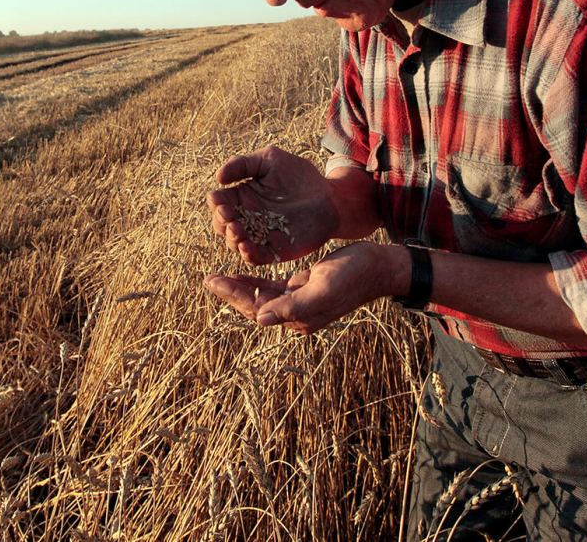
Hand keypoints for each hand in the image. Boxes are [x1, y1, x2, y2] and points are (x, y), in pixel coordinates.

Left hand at [203, 242, 390, 333]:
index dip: (233, 295)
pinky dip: (257, 281)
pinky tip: (243, 274)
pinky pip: (274, 288)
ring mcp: (300, 302)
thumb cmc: (354, 275)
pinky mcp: (303, 289)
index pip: (258, 309)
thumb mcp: (324, 288)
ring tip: (217, 278)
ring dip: (240, 287)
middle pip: (255, 304)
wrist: (379, 267)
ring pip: (262, 296)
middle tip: (207, 279)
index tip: (212, 281)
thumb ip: (294, 306)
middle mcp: (297, 314)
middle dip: (230, 292)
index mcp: (300, 318)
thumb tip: (261, 319)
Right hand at [207, 146, 340, 264]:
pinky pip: (255, 257)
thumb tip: (218, 178)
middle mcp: (246, 217)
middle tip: (228, 216)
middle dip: (220, 222)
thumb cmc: (300, 175)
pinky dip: (247, 254)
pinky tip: (247, 247)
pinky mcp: (273, 251)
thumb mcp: (271, 159)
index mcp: (242, 195)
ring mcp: (259, 236)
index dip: (215, 202)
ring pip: (235, 243)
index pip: (219, 201)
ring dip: (232, 239)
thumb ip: (243, 164)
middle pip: (222, 224)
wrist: (331, 198)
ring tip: (237, 231)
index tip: (219, 200)